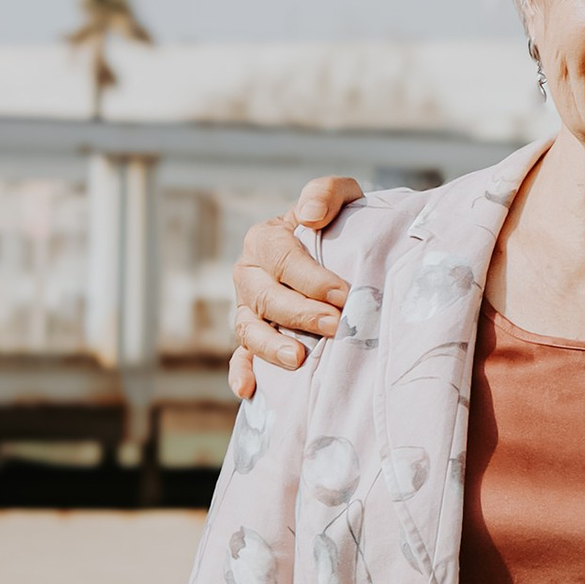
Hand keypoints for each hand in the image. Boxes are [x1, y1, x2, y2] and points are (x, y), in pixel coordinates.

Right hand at [226, 179, 362, 396]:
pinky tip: (249, 390)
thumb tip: (311, 215)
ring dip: (271, 346)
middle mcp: (249, 274)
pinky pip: (240, 356)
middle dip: (301, 314)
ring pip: (249, 329)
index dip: (313, 279)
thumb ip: (326, 193)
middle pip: (267, 297)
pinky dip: (240, 372)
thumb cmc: (338, 222)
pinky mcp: (252, 336)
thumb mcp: (341, 195)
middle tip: (336, 326)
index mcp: (264, 239)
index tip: (344, 294)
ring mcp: (248, 308)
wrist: (338, 248)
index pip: (283, 260)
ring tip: (299, 359)